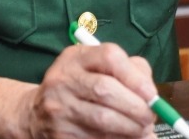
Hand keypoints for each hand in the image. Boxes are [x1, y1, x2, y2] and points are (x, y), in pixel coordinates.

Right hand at [18, 41, 157, 138]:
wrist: (35, 114)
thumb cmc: (78, 88)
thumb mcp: (95, 69)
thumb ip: (128, 73)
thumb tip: (153, 98)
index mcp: (75, 57)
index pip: (109, 57)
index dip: (135, 76)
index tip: (152, 95)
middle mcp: (63, 79)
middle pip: (106, 90)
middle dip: (136, 107)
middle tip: (150, 118)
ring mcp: (58, 108)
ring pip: (103, 120)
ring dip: (130, 128)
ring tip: (141, 130)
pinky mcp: (60, 135)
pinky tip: (123, 138)